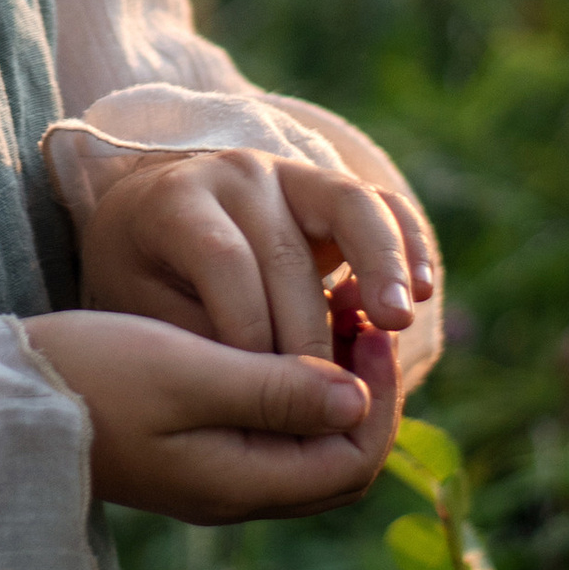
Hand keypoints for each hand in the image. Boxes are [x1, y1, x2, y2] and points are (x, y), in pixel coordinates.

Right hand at [23, 309, 399, 524]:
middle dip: (364, 392)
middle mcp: (234, 490)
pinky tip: (278, 332)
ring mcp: (211, 474)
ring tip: (324, 315)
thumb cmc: (86, 376)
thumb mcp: (183, 371)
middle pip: (340, 461)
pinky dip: (292, 386)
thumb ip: (272, 391)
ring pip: (308, 445)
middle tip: (356, 317)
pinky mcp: (189, 451)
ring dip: (330, 386)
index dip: (377, 396)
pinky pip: (270, 430)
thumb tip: (357, 399)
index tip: (366, 325)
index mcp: (238, 483)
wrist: (0, 399)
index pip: (353, 460)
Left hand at [77, 145, 431, 359]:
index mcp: (178, 202)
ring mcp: (291, 174)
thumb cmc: (145, 282)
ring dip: (380, 267)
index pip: (223, 262)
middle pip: (287, 250)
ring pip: (350, 205)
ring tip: (396, 325)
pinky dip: (409, 243)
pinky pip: (382, 205)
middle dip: (310, 330)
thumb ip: (200, 343)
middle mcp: (238, 174)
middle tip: (325, 396)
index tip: (261, 390)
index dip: (247, 329)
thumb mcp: (143, 312)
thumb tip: (263, 389)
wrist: (149, 222)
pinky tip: (425, 292)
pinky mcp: (331, 190)